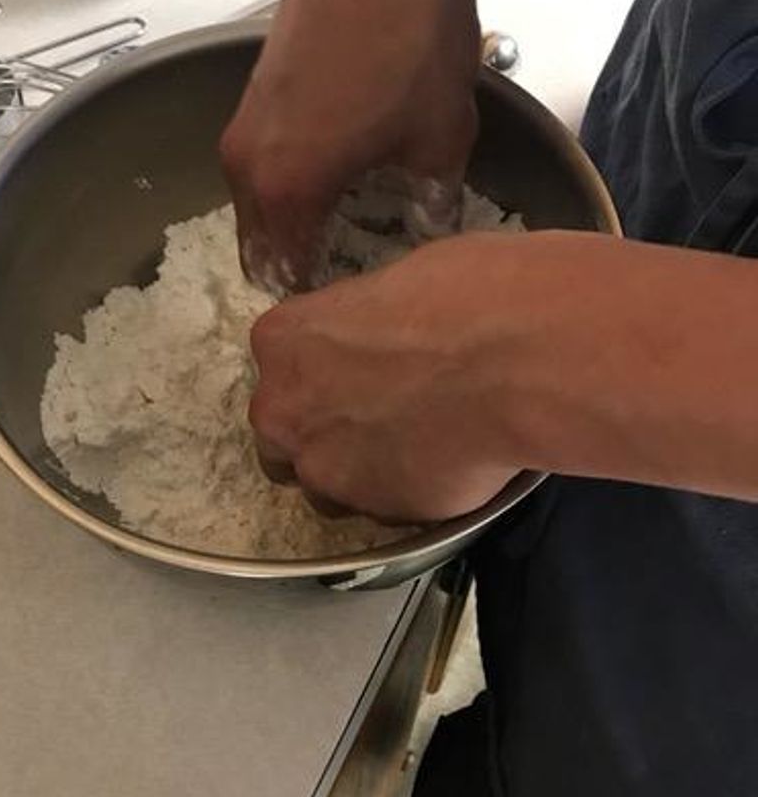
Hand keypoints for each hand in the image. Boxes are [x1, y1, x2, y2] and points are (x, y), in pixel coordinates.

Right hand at [221, 0, 481, 289]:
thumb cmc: (415, 36)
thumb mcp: (442, 136)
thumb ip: (429, 202)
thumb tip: (426, 226)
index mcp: (285, 188)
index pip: (289, 278)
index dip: (326, 302)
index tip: (366, 309)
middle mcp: (245, 163)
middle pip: (261, 248)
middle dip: (302, 269)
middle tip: (361, 275)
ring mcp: (243, 122)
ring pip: (259, 204)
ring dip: (295, 224)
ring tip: (356, 222)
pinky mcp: (252, 89)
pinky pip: (263, 161)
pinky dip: (291, 180)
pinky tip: (343, 167)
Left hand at [248, 233, 525, 522]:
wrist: (515, 362)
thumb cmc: (462, 297)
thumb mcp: (395, 284)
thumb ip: (363, 324)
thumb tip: (380, 332)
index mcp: (281, 340)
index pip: (282, 363)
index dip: (323, 369)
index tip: (361, 369)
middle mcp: (284, 410)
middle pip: (284, 433)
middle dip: (322, 429)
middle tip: (381, 415)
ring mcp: (323, 469)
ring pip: (325, 483)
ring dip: (358, 470)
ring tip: (418, 447)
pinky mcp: (374, 512)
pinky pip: (380, 508)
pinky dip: (404, 494)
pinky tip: (444, 467)